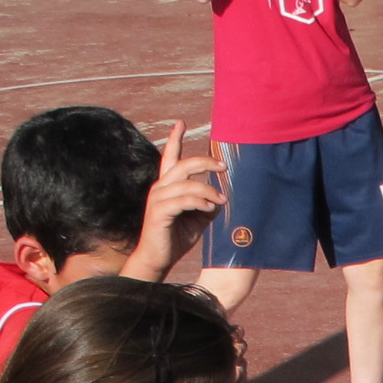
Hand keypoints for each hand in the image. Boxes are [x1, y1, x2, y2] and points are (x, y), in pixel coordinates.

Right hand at [127, 122, 222, 281]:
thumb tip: (221, 197)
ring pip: (186, 184)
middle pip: (183, 165)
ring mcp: (157, 199)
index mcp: (167, 186)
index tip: (180, 123)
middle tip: (224, 166)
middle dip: (205, 162)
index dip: (174, 139)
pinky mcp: (159, 212)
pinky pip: (183, 200)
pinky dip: (199, 202)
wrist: (158, 259)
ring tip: (222, 200)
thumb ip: (206, 204)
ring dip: (208, 190)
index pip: (169, 157)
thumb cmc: (176, 238)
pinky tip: (209, 208)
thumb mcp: (197, 219)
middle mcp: (160, 188)